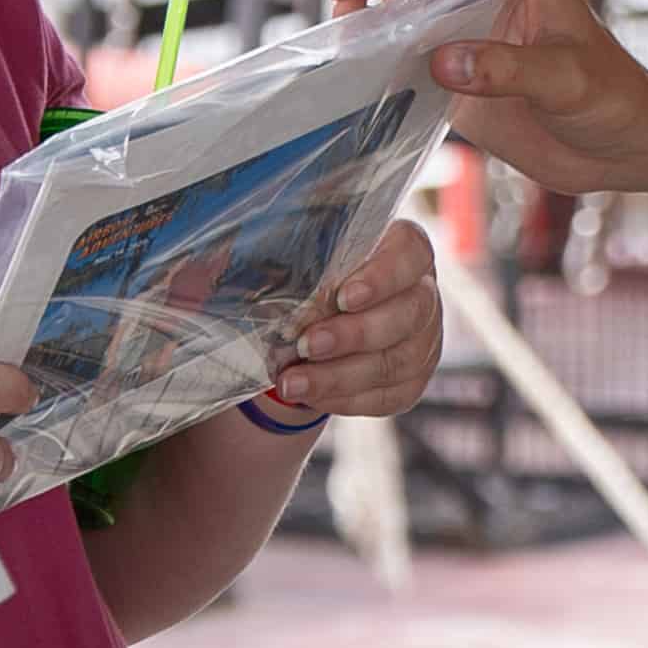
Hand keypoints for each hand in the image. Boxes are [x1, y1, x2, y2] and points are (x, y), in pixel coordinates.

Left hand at [271, 221, 443, 418]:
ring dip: (341, 376)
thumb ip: (279, 253)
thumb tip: (224, 264)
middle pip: (408, 313)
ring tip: (292, 384)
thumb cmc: (305, 275)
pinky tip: (312, 397)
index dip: (383, 276)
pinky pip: (388, 396)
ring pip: (396, 362)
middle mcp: (422, 292)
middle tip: (306, 346)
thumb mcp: (292, 253)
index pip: (410, 252)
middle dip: (354, 335)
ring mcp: (423, 340)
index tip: (344, 296)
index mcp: (402, 248)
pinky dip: (347, 400)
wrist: (310, 320)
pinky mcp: (411, 380)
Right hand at [323, 0, 647, 195]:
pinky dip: (365, 52)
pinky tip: (347, 66)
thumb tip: (442, 62)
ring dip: (354, 0)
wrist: (619, 147)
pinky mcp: (442, 74)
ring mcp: (453, 31)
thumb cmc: (612, 98)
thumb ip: (508, 68)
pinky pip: (392, 52)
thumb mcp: (568, 78)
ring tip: (339, 28)